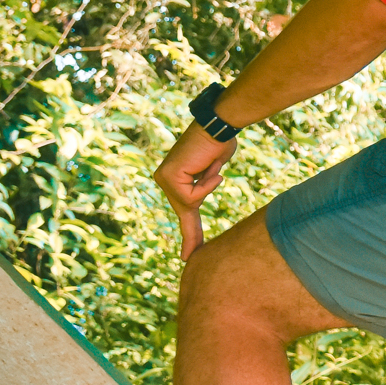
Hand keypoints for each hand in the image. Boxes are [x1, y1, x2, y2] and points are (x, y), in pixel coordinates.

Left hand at [154, 123, 238, 258]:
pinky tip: (208, 166)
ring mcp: (164, 179)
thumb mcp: (214, 169)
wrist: (218, 126)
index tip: (188, 256)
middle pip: (185, 212)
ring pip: (192, 203)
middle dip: (191, 234)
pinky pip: (193, 196)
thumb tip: (204, 187)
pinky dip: (207, 183)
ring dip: (209, 185)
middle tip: (188, 258)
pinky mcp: (168, 178)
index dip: (189, 233)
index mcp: (175, 179)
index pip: (183, 210)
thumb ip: (206, 183)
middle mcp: (165, 180)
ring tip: (210, 164)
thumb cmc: (221, 142)